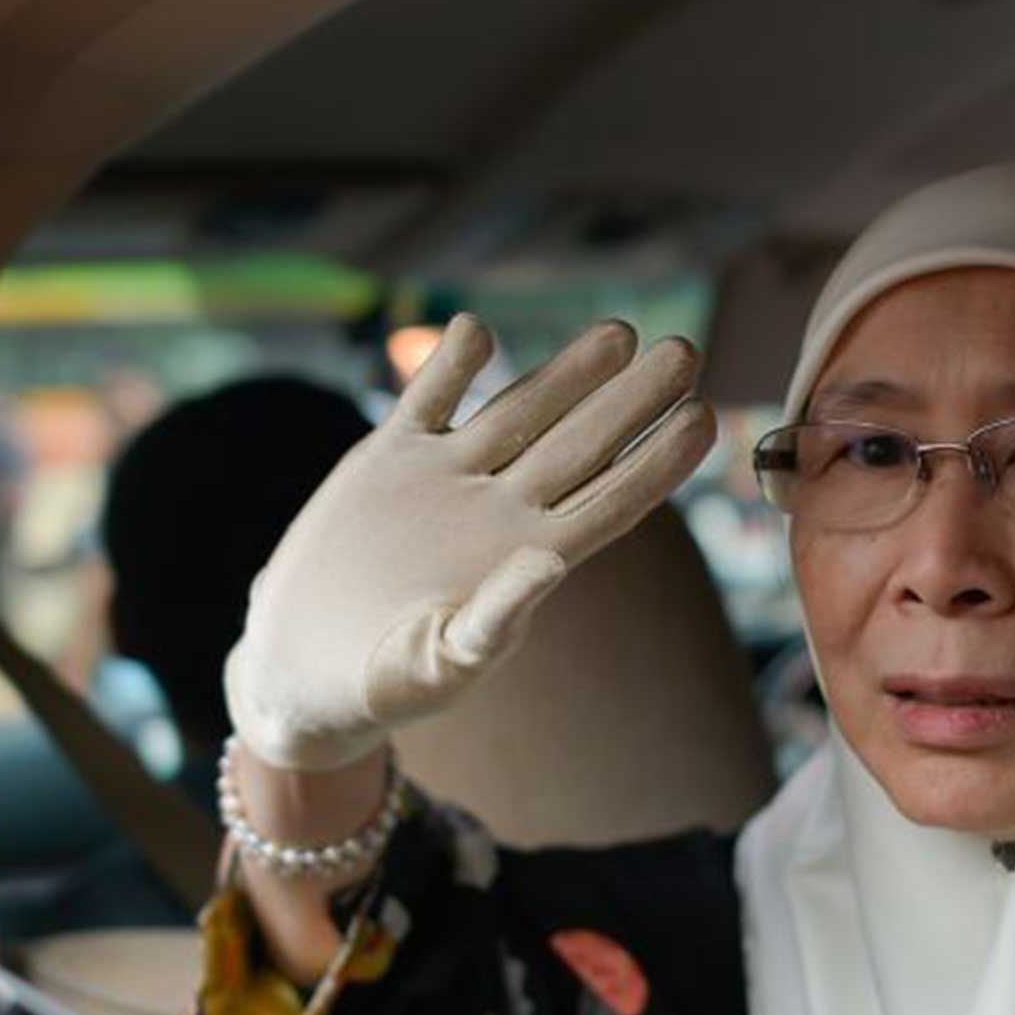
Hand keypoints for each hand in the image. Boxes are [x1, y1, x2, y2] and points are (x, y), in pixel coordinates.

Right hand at [225, 315, 714, 770]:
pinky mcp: (388, 461)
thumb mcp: (440, 663)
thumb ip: (496, 620)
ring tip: (621, 331)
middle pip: (581, 444)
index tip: (707, 419)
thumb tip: (549, 561)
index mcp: (531, 560)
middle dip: (633, 399)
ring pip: (519, 411)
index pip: (612, 500)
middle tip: (686, 351)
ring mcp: (449, 478)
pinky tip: (476, 330)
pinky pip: (427, 400)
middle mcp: (502, 509)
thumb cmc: (387, 684)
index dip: (659, 462)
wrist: (306, 666)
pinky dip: (448, 365)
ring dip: (567, 371)